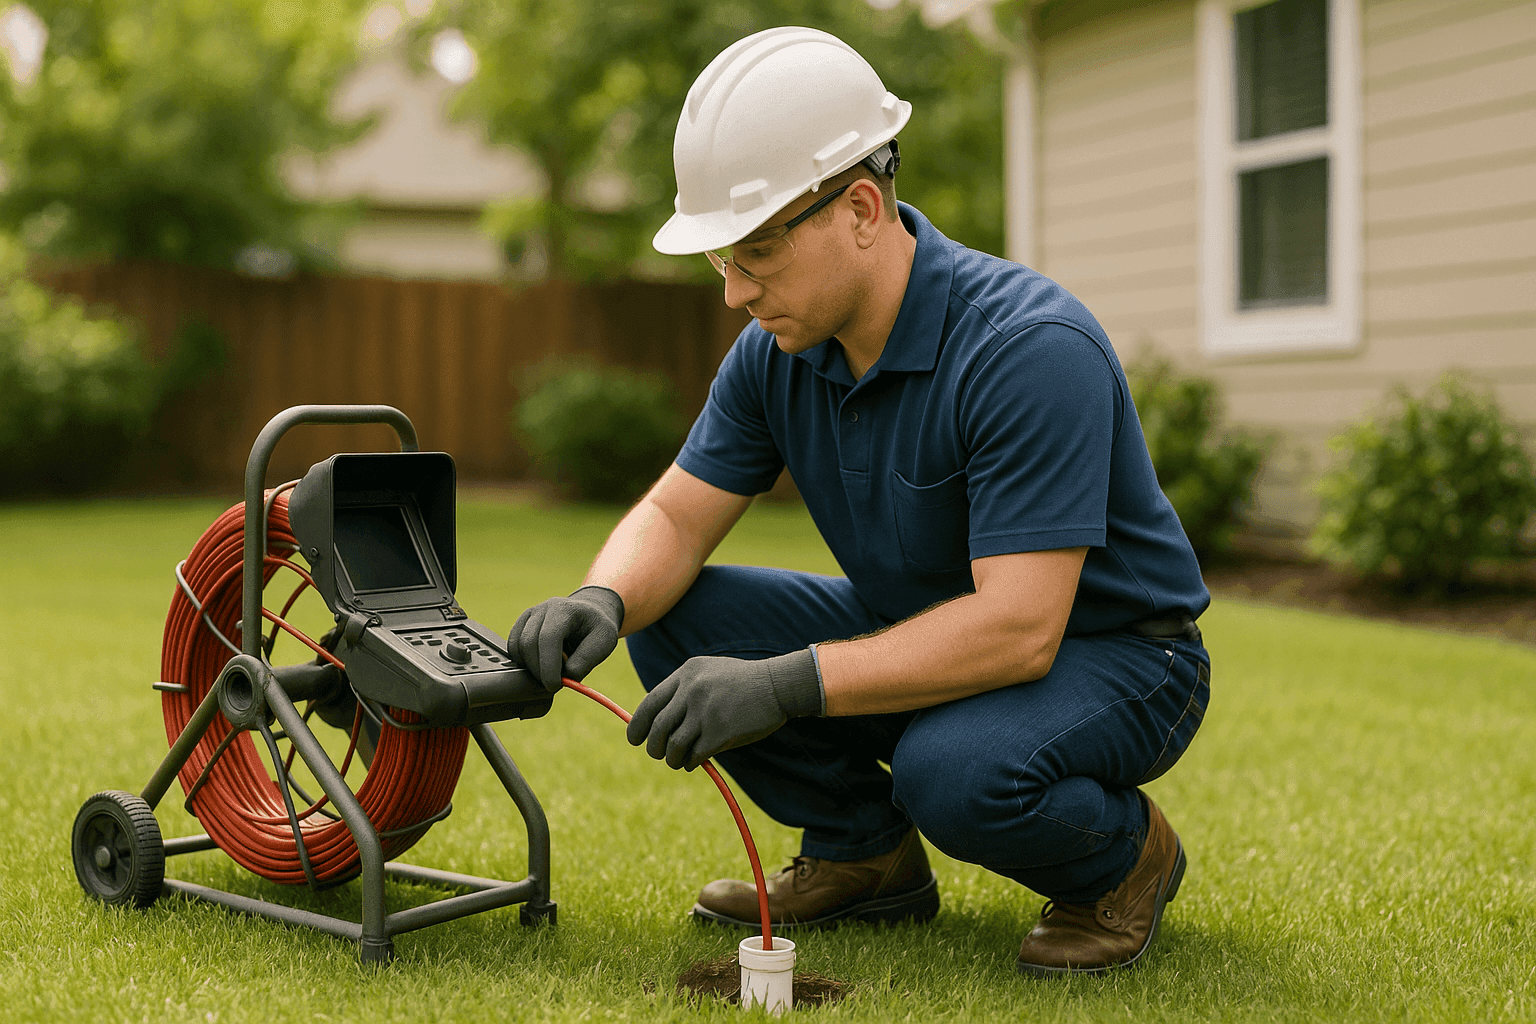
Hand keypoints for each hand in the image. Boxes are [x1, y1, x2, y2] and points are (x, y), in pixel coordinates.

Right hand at [509, 586, 624, 691]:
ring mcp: (530, 614)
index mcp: (565, 609)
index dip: (548, 665)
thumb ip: (587, 660)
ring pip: (518, 647)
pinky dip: (523, 662)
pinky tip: (540, 666)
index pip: (548, 637)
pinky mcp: (521, 623)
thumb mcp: (605, 642)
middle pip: (529, 643)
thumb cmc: (596, 628)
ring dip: (531, 667)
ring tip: (552, 671)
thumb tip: (566, 676)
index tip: (554, 685)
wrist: (588, 613)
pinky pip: (513, 647)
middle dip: (539, 670)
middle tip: (553, 684)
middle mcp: (544, 608)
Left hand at [626, 649, 821, 769]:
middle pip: (658, 727)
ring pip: (673, 745)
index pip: (650, 702)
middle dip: (653, 747)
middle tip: (658, 754)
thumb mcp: (710, 673)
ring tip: (679, 760)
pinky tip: (696, 761)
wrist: (778, 685)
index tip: (634, 739)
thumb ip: (685, 691)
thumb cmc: (744, 683)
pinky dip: (690, 762)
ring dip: (672, 759)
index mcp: (687, 673)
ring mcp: (706, 712)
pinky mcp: (720, 732)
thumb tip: (658, 722)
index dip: (638, 724)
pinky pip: (693, 755)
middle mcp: (692, 690)